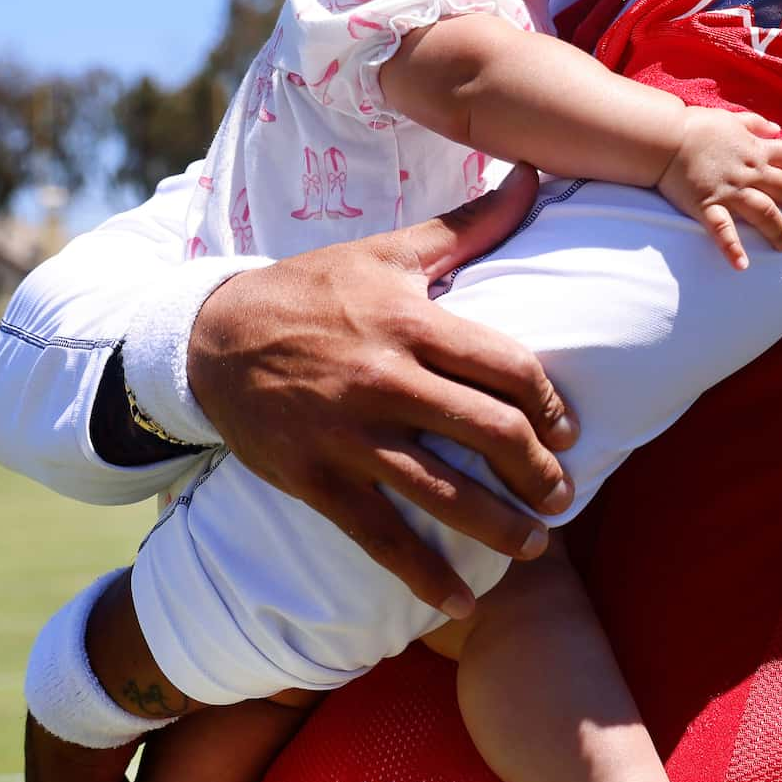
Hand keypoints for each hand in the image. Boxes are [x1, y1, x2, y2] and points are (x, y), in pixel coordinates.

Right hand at [185, 168, 577, 618]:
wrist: (213, 335)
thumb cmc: (315, 290)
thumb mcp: (388, 251)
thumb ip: (469, 226)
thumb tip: (534, 178)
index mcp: (411, 321)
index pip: (506, 365)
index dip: (550, 404)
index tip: (569, 431)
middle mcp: (385, 379)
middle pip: (487, 431)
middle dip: (539, 471)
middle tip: (563, 494)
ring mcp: (348, 433)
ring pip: (442, 493)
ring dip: (500, 527)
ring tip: (535, 545)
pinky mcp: (315, 478)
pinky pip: (378, 537)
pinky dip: (424, 576)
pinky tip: (462, 602)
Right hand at [657, 109, 781, 269]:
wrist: (665, 138)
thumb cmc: (695, 125)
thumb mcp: (730, 117)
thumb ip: (754, 123)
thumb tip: (776, 128)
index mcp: (754, 149)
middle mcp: (749, 172)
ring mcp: (730, 191)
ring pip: (764, 213)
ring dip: (777, 230)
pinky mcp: (708, 206)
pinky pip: (724, 231)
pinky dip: (733, 249)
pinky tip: (742, 265)